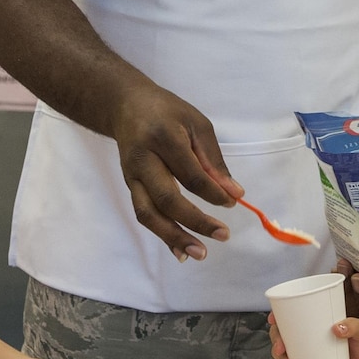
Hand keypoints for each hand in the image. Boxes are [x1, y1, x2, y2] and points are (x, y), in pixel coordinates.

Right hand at [111, 80, 243, 259]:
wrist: (125, 106)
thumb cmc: (167, 112)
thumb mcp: (196, 124)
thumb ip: (213, 160)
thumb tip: (233, 193)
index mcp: (162, 138)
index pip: (190, 174)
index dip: (213, 192)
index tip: (233, 202)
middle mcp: (142, 160)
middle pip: (166, 199)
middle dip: (195, 221)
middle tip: (223, 235)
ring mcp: (131, 176)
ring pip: (148, 214)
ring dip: (174, 237)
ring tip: (199, 253)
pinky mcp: (129, 187)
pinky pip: (144, 215)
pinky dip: (162, 235)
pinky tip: (181, 251)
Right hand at [268, 312, 358, 358]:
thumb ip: (355, 326)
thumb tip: (335, 327)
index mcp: (321, 324)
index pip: (296, 316)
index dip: (280, 316)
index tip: (273, 319)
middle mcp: (312, 340)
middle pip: (285, 336)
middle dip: (276, 340)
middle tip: (281, 347)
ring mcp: (311, 358)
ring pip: (286, 356)